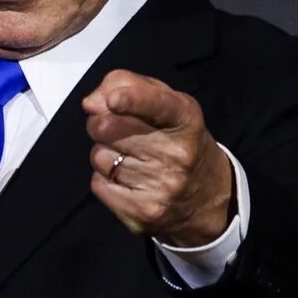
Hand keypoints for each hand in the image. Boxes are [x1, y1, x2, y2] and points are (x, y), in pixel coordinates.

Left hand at [82, 70, 234, 246]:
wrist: (206, 197)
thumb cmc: (177, 139)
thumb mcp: (165, 102)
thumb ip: (127, 85)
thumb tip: (91, 103)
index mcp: (185, 118)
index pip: (156, 104)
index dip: (132, 100)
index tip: (114, 100)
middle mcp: (177, 153)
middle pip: (107, 128)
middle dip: (101, 123)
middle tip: (117, 130)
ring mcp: (161, 186)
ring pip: (99, 157)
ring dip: (106, 154)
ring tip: (131, 158)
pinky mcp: (143, 212)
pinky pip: (99, 184)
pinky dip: (106, 180)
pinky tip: (128, 180)